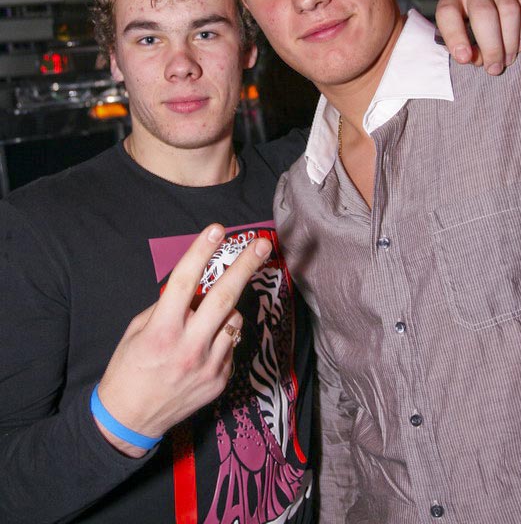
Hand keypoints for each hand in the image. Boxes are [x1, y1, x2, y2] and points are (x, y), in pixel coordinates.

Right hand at [95, 223, 271, 456]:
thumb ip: (166, 308)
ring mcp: (208, 365)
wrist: (130, 421)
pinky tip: (203, 347)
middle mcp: (189, 346)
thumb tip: (195, 288)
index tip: (218, 230)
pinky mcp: (221, 380)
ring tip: (206, 319)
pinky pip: (231, 344)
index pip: (186, 281)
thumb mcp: (138, 330)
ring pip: (234, 320)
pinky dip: (222, 337)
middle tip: (261, 244)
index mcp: (162, 330)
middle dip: (245, 266)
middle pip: (224, 297)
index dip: (202, 251)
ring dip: (226, 309)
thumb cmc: (129, 369)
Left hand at [435, 0, 520, 73]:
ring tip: (508, 59)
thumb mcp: (462, 35)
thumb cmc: (472, 25)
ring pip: (509, 11)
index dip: (454, 36)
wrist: (492, 0)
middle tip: (494, 68)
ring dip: (510, 41)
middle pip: (483, 14)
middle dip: (491, 46)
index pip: (447, 13)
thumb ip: (466, 48)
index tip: (464, 58)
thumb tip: (481, 59)